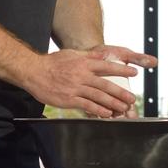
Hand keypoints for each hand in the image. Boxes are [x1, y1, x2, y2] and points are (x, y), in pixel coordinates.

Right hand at [26, 44, 156, 118]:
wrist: (34, 72)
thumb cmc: (52, 63)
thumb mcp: (72, 54)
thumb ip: (89, 55)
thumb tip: (104, 55)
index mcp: (84, 63)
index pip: (107, 66)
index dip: (122, 70)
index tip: (133, 73)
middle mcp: (82, 75)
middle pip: (106, 85)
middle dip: (121, 92)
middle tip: (132, 98)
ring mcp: (76, 88)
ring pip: (98, 97)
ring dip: (113, 103)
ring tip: (123, 108)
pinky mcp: (69, 99)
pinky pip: (87, 106)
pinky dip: (98, 110)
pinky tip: (106, 114)